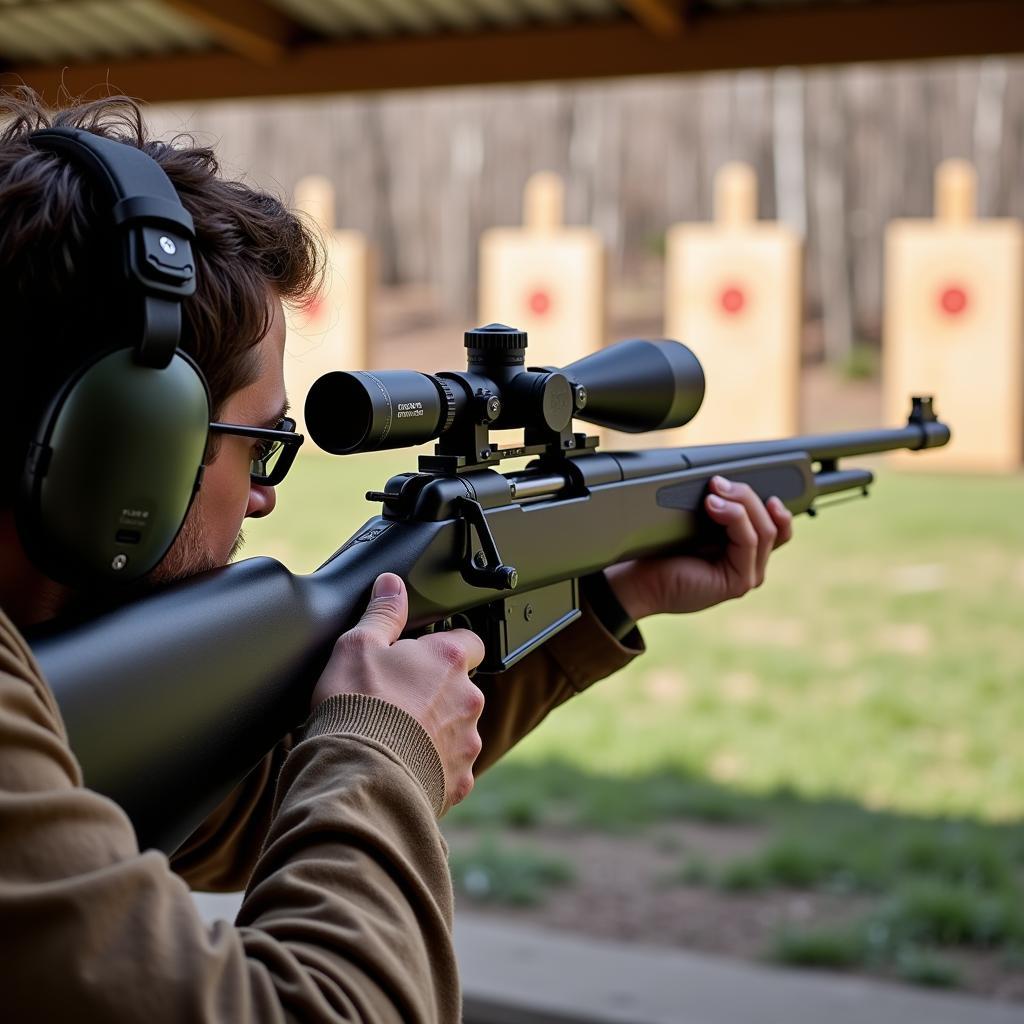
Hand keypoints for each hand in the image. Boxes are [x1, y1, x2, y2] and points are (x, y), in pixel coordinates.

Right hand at [312, 573, 485, 808]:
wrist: (358, 775)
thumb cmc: (357, 706)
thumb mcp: (357, 644)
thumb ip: (382, 612)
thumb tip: (392, 584)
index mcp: (449, 660)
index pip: (470, 641)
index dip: (446, 646)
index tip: (422, 655)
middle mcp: (468, 699)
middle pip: (461, 688)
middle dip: (437, 692)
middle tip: (397, 698)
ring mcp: (467, 742)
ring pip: (457, 729)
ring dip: (435, 730)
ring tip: (395, 735)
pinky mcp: (459, 780)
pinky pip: (450, 769)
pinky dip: (431, 767)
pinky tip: (401, 765)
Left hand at [605, 476, 792, 620]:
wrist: (640, 581)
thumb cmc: (662, 554)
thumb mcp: (698, 525)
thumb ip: (721, 510)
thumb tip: (730, 483)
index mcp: (744, 552)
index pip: (777, 525)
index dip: (771, 503)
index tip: (747, 480)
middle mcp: (751, 565)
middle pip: (772, 523)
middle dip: (747, 495)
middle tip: (718, 483)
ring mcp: (748, 576)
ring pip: (764, 530)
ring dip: (741, 503)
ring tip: (713, 493)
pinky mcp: (739, 582)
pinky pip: (749, 541)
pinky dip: (735, 517)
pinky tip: (713, 506)